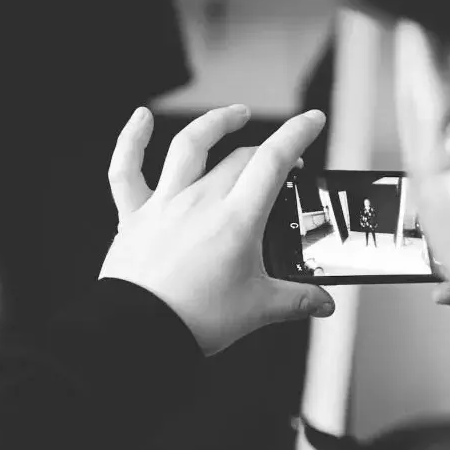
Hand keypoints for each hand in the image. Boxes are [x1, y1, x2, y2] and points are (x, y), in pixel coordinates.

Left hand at [99, 105, 335, 355]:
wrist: (138, 333)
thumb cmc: (192, 320)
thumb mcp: (257, 308)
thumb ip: (296, 300)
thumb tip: (323, 303)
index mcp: (235, 220)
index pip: (273, 161)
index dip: (297, 133)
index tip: (312, 120)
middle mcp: (200, 201)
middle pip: (240, 157)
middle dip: (268, 149)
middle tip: (284, 160)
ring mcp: (165, 204)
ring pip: (189, 145)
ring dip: (214, 123)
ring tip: (233, 115)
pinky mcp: (134, 215)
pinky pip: (126, 168)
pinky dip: (132, 138)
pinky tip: (140, 117)